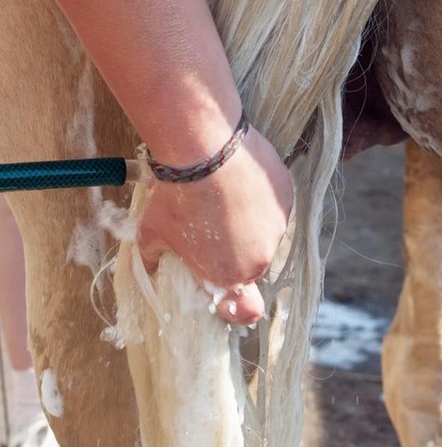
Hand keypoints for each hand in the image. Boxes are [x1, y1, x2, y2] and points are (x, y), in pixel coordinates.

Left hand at [138, 127, 292, 324]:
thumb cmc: (177, 198)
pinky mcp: (286, 200)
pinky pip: (275, 205)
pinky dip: (261, 198)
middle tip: (213, 222)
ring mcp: (277, 228)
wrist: (205, 151)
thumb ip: (153, 258)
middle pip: (250, 261)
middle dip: (235, 247)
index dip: (225, 281)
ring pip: (265, 232)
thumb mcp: (152, 234)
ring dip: (250, 222)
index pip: (236, 296)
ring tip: (227, 197)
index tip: (215, 265)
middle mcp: (259, 259)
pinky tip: (240, 182)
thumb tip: (150, 264)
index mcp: (228, 275)